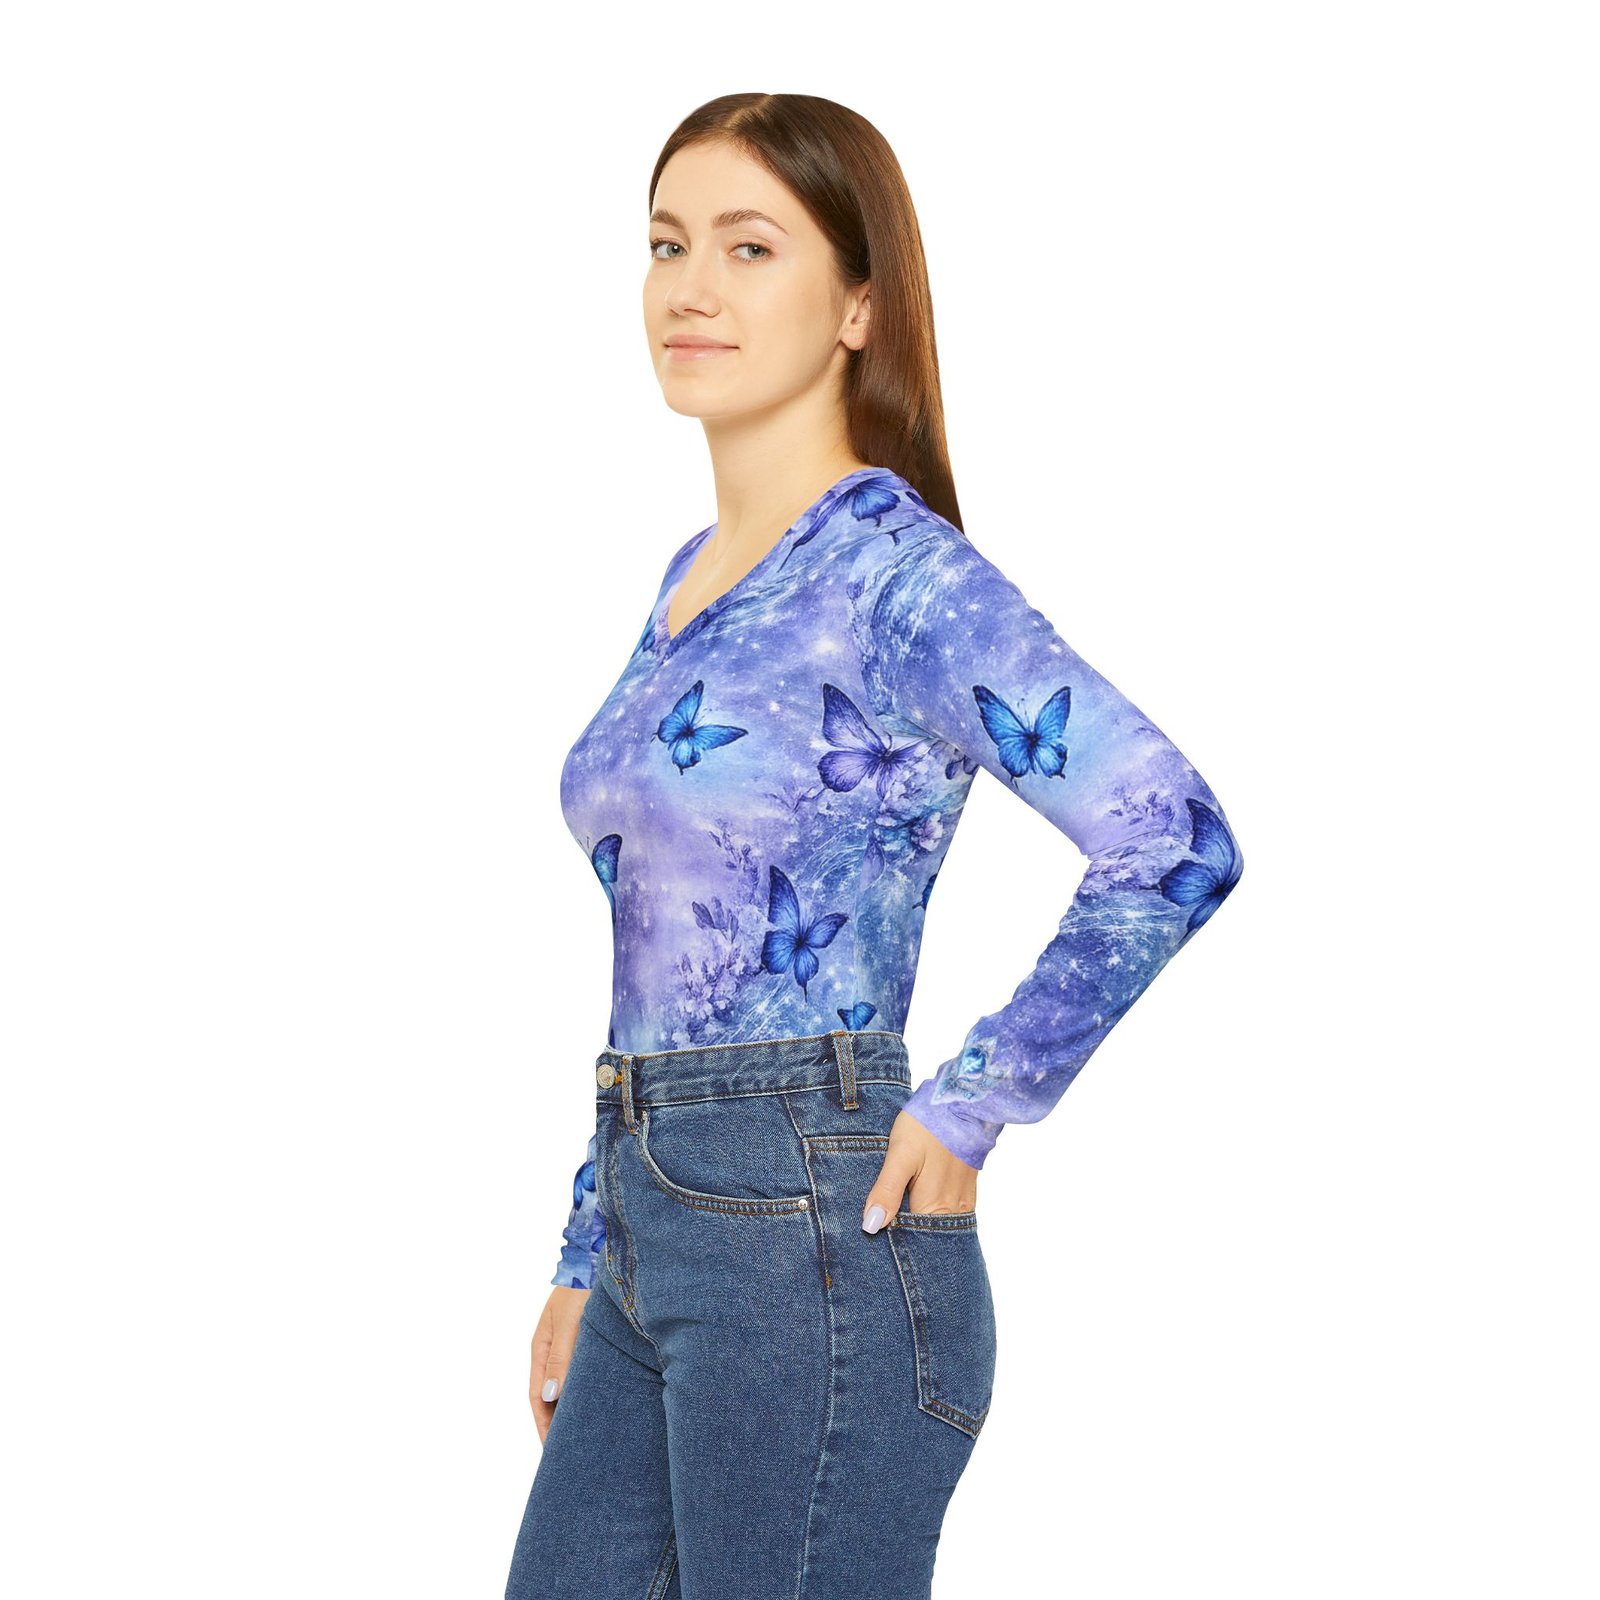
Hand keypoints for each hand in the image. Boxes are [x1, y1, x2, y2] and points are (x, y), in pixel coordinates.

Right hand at [528, 1286, 588, 1442]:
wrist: (599, 1253)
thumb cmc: (583, 1284)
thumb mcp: (570, 1321)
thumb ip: (562, 1357)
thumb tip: (551, 1397)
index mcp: (542, 1347)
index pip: (537, 1397)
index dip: (543, 1425)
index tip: (552, 1451)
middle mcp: (554, 1348)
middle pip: (551, 1395)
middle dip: (556, 1424)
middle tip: (569, 1453)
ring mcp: (569, 1343)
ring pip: (568, 1384)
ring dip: (572, 1408)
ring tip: (585, 1433)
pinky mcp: (588, 1338)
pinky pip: (583, 1372)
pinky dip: (585, 1390)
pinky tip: (600, 1399)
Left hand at [861, 1110, 978, 1231]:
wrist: (962, 1101)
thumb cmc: (928, 1125)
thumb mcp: (901, 1154)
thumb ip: (887, 1191)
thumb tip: (872, 1226)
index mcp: (935, 1206)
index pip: (910, 1240)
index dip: (889, 1242)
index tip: (869, 1238)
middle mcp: (953, 1211)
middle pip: (924, 1236)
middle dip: (902, 1236)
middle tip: (875, 1225)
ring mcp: (962, 1201)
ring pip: (935, 1224)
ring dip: (915, 1224)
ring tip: (891, 1216)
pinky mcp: (965, 1190)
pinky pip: (946, 1213)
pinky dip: (929, 1214)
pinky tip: (912, 1205)